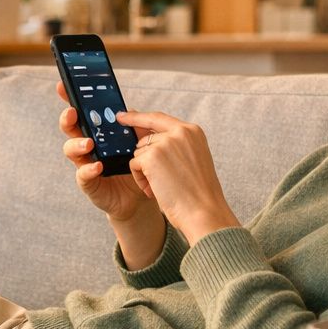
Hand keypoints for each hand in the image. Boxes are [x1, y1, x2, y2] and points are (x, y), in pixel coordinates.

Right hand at [56, 82, 159, 222]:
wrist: (143, 193)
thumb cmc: (138, 162)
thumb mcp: (141, 140)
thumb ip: (134, 126)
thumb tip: (127, 111)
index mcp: (98, 130)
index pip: (81, 111)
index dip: (70, 98)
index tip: (62, 86)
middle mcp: (87, 144)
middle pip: (70, 128)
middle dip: (67, 118)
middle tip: (72, 113)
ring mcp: (86, 163)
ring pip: (71, 150)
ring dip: (77, 144)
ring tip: (88, 143)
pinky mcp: (89, 183)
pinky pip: (83, 175)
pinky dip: (88, 170)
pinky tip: (97, 166)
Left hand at [114, 110, 240, 242]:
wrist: (204, 212)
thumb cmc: (199, 193)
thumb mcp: (193, 160)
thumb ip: (176, 145)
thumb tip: (147, 139)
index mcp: (192, 131)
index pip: (159, 118)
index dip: (139, 117)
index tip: (123, 116)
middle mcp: (180, 132)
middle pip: (146, 138)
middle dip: (146, 158)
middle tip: (159, 180)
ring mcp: (166, 142)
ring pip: (139, 152)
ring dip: (144, 171)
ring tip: (162, 187)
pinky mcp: (152, 156)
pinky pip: (134, 163)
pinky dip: (140, 179)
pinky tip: (154, 189)